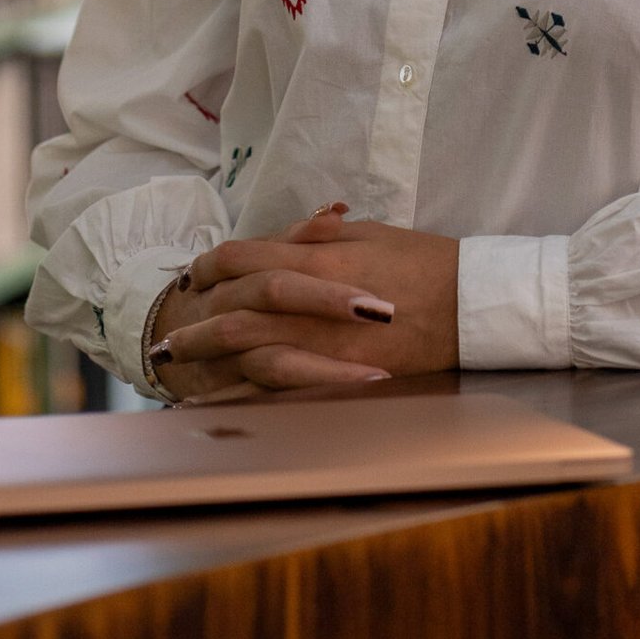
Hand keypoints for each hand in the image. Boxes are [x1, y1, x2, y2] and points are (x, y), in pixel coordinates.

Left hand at [151, 206, 459, 402]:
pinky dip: (244, 397)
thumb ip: (321, 236)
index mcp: (318, 257)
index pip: (245, 255)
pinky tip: (221, 406)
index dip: (212, 264)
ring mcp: (323, 341)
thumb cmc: (426, 263)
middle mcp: (311, 299)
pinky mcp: (340, 375)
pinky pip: (280, 388)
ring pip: (249, 351)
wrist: (472, 303)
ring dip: (209, 362)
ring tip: (180, 375)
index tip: (193, 274)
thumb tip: (284, 236)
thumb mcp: (372, 233)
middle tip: (167, 339)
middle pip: (235, 308)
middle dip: (195, 322)